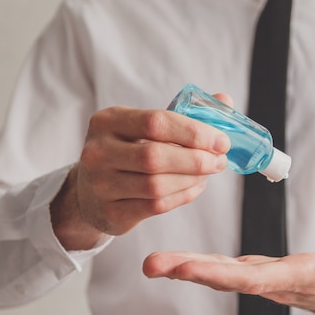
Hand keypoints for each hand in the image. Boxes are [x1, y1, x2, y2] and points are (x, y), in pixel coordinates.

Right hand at [51, 94, 232, 249]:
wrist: (90, 192)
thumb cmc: (127, 151)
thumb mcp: (145, 127)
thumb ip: (184, 114)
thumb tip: (225, 101)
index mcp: (107, 121)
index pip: (156, 122)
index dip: (193, 132)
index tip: (221, 141)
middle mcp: (98, 152)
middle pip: (155, 156)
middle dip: (196, 160)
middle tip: (220, 161)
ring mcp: (100, 185)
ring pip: (157, 185)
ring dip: (192, 179)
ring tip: (207, 173)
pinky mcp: (111, 213)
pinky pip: (156, 205)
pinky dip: (183, 196)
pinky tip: (195, 187)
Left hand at [143, 237, 314, 314]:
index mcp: (300, 277)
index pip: (255, 278)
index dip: (221, 274)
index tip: (188, 269)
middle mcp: (275, 282)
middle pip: (227, 278)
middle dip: (189, 271)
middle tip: (151, 265)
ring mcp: (266, 279)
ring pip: (222, 273)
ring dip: (186, 269)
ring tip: (152, 264)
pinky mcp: (263, 272)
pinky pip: (227, 268)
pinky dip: (199, 265)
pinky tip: (176, 263)